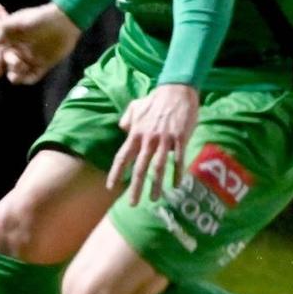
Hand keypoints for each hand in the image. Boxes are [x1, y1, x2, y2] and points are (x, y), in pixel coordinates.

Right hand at [0, 3, 81, 83]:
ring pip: (18, 73)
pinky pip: (33, 76)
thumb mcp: (16, 20)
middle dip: (7, 67)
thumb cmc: (38, 18)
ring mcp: (31, 58)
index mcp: (11, 40)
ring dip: (16, 76)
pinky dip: (28, 79)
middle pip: (7, 65)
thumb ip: (2, 30)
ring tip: (19, 72)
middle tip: (16, 63)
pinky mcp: (43, 65)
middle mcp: (19, 50)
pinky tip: (27, 77)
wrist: (63, 21)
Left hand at [108, 84, 200, 205]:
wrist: (176, 90)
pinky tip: (176, 184)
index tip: (111, 187)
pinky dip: (176, 172)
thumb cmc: (156, 99)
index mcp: (135, 134)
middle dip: (135, 187)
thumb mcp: (135, 106)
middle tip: (132, 203)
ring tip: (153, 199)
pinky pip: (178, 159)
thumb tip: (123, 129)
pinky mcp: (180, 138)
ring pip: (158, 166)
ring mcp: (164, 139)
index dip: (116, 173)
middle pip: (140, 167)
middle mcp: (148, 139)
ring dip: (156, 184)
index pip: (122, 157)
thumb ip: (127, 119)